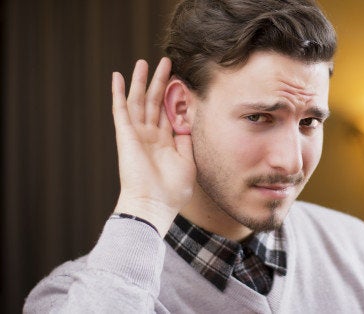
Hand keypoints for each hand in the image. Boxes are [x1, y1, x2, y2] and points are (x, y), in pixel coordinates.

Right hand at [111, 58, 195, 236]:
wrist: (154, 205)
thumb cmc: (173, 191)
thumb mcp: (188, 162)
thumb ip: (188, 141)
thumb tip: (191, 124)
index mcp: (165, 144)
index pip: (169, 114)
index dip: (174, 97)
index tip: (182, 80)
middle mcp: (150, 136)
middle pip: (154, 102)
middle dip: (160, 82)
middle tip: (166, 62)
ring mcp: (137, 134)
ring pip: (138, 101)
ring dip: (140, 81)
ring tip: (144, 62)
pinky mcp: (125, 135)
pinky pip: (121, 109)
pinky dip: (118, 92)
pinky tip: (117, 76)